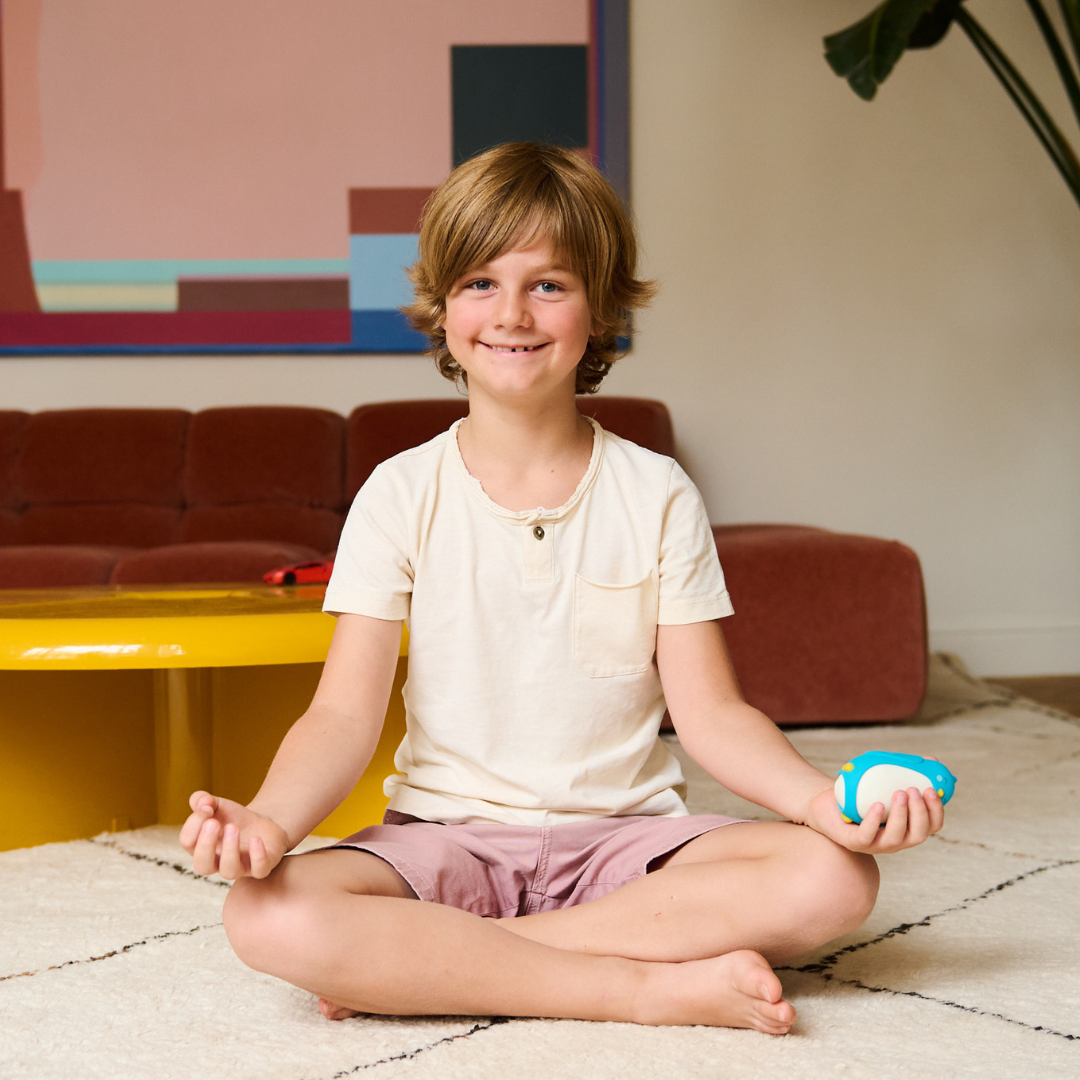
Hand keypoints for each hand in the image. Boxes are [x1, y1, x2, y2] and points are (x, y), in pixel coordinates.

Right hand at [179, 791, 289, 879]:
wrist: (261, 825)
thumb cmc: (233, 818)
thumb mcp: (216, 805)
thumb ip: (202, 800)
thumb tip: (203, 802)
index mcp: (201, 848)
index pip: (188, 842)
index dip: (194, 824)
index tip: (207, 806)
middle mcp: (217, 862)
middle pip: (202, 866)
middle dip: (206, 844)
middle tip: (213, 822)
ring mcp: (240, 867)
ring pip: (229, 871)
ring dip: (230, 849)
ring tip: (233, 827)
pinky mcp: (262, 866)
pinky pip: (259, 870)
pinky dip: (258, 855)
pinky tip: (256, 838)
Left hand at [804, 783, 944, 854]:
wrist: (825, 801)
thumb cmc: (858, 793)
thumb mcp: (883, 781)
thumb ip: (906, 773)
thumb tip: (932, 761)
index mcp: (906, 828)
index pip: (932, 826)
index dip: (936, 811)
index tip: (933, 789)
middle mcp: (895, 841)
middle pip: (918, 835)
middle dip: (920, 813)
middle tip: (914, 789)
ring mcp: (875, 844)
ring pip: (895, 837)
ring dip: (901, 815)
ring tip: (899, 792)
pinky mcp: (853, 842)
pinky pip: (866, 836)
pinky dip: (874, 821)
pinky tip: (877, 805)